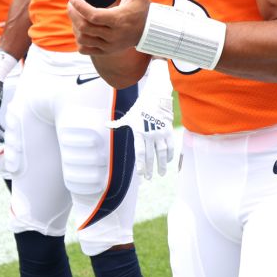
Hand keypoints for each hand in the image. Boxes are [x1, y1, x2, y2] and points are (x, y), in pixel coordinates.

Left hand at [66, 0, 149, 55]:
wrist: (149, 31)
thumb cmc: (142, 8)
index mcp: (119, 19)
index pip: (93, 15)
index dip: (79, 7)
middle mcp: (113, 35)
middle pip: (85, 27)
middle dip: (73, 14)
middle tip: (70, 4)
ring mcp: (109, 45)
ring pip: (83, 39)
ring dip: (75, 26)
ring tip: (76, 15)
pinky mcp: (107, 51)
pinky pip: (85, 49)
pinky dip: (79, 40)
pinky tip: (81, 29)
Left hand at [108, 60, 174, 178]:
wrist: (155, 98)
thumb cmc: (139, 108)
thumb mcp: (128, 116)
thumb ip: (117, 123)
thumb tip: (105, 125)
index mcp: (139, 132)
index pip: (140, 152)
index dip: (141, 164)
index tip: (141, 173)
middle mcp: (150, 134)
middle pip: (151, 155)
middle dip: (150, 168)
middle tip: (149, 178)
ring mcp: (160, 133)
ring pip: (162, 153)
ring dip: (162, 164)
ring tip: (161, 174)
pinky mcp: (168, 131)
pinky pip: (170, 145)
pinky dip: (170, 154)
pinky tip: (168, 161)